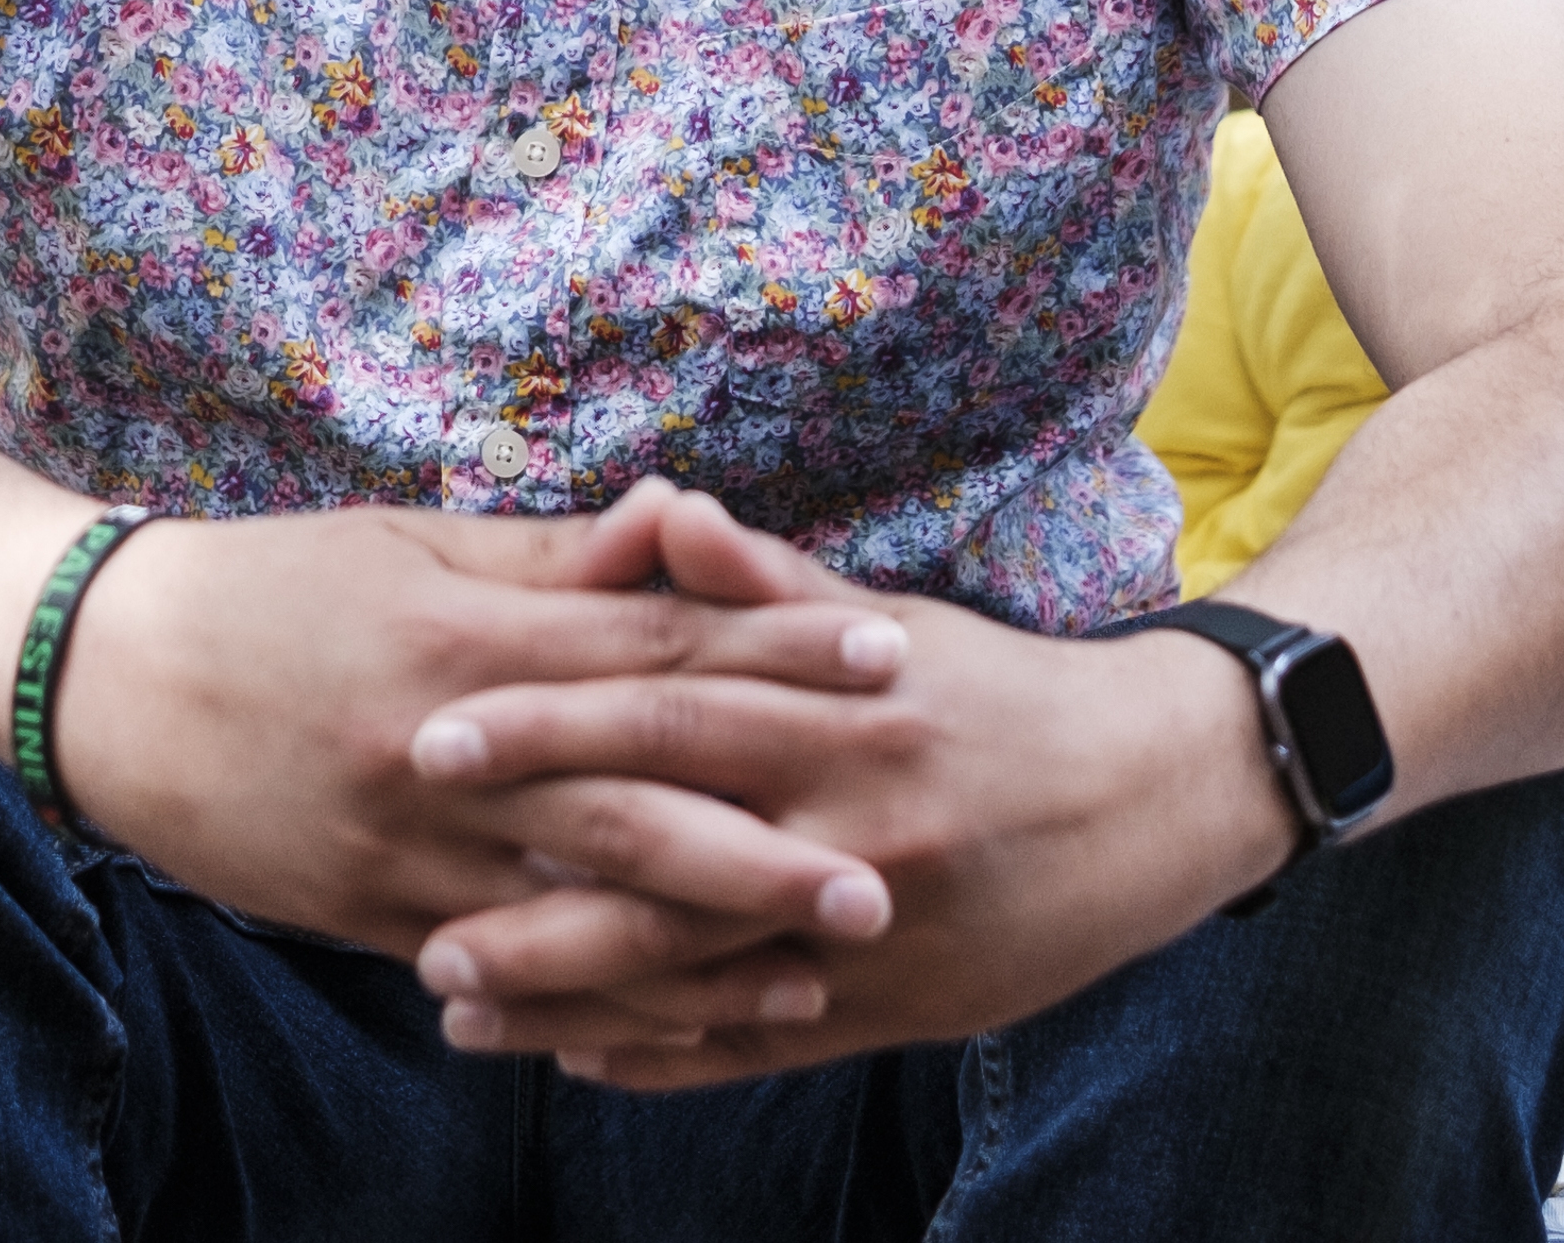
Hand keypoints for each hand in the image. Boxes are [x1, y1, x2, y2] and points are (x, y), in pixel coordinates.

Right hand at [53, 479, 911, 1008]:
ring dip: (707, 949)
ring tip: (816, 970)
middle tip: (887, 871)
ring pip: (580, 913)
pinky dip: (596, 1007)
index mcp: (473, 642)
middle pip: (636, 805)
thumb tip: (683, 520)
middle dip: (768, 844)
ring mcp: (412, 851)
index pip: (654, 648)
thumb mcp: (414, 545)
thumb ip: (556, 558)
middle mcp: (450, 757)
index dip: (778, 652)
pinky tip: (678, 1024)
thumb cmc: (270, 588)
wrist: (103, 677)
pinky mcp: (376, 918)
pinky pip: (506, 973)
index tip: (891, 655)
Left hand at [405, 507, 1294, 1085]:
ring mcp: (870, 929)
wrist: (1155, 796)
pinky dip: (661, 1056)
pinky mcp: (894, 1007)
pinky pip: (759, 1043)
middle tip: (408, 901)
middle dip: (527, 884)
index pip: (663, 715)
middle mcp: (848, 825)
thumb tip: (657, 506)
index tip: (435, 732)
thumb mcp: (887, 619)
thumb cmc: (996, 690)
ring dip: (565, 991)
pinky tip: (571, 1055)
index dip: (543, 725)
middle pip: (661, 857)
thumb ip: (759, 581)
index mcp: (836, 713)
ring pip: (695, 974)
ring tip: (449, 998)